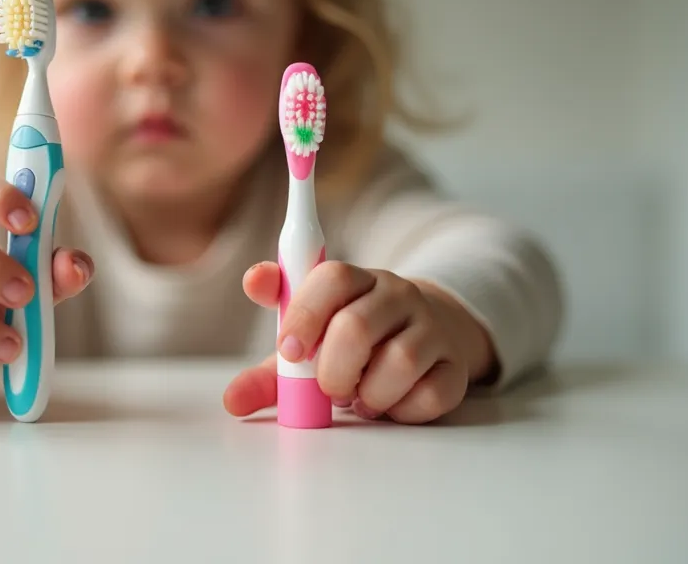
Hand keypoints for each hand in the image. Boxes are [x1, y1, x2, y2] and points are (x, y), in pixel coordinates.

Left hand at [223, 261, 495, 423]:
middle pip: (358, 325)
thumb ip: (271, 370)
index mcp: (354, 280)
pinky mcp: (455, 364)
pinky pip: (430, 393)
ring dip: (369, 393)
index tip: (289, 350)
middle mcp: (395, 294)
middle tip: (329, 388)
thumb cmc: (356, 342)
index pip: (330, 278)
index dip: (304, 314)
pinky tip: (392, 404)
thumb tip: (232, 400)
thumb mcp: (312, 349)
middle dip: (333, 369)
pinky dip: (403, 410)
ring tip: (360, 398)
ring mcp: (430, 326)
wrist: (430, 334)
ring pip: (400, 361)